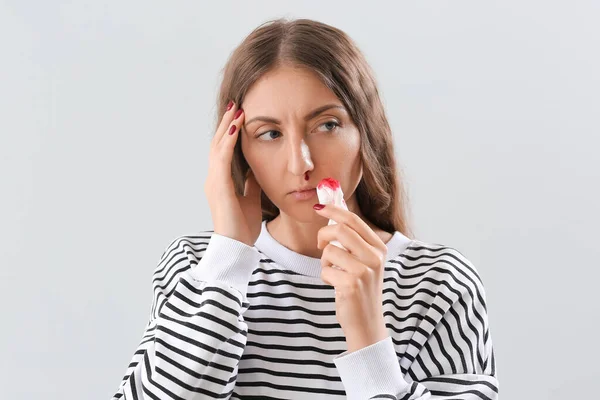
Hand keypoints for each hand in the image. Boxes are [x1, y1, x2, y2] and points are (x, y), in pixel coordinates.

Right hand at [204, 101, 262, 246]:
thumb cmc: (243, 227)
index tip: (238, 117)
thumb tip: (256, 170)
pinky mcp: (218, 186)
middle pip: (218, 143)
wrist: (236, 247)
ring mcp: (214, 181)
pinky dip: (228, 141)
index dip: (229, 133)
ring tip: (236, 110)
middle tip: (235, 105)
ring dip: (226, 126)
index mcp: (220, 182)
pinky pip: (222, 158)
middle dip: (226, 123)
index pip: (224, 151)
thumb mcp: (250, 199)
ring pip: (217, 146)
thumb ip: (250, 184)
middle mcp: (213, 179)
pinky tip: (235, 127)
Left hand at [314, 203, 388, 352]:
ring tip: (333, 272)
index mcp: (379, 248)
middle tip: (320, 245)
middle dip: (323, 235)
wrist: (367, 323)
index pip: (353, 219)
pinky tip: (335, 285)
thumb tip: (333, 208)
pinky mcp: (352, 284)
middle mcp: (375, 257)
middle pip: (340, 230)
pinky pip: (325, 269)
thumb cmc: (361, 289)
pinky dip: (325, 276)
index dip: (333, 210)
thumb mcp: (363, 261)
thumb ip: (352, 238)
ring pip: (329, 250)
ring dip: (324, 261)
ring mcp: (364, 271)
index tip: (318, 207)